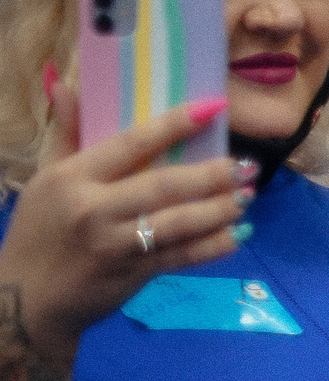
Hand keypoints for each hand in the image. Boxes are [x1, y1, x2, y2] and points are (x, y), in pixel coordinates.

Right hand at [1, 89, 249, 356]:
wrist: (27, 297)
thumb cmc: (39, 231)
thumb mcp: (46, 177)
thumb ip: (66, 132)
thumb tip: (64, 83)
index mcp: (72, 178)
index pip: (132, 143)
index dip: (176, 125)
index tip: (214, 109)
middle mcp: (94, 209)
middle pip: (165, 184)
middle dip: (212, 174)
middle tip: (245, 165)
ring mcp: (116, 244)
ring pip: (180, 222)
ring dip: (221, 208)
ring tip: (248, 195)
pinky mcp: (134, 273)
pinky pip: (183, 256)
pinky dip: (215, 246)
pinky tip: (239, 234)